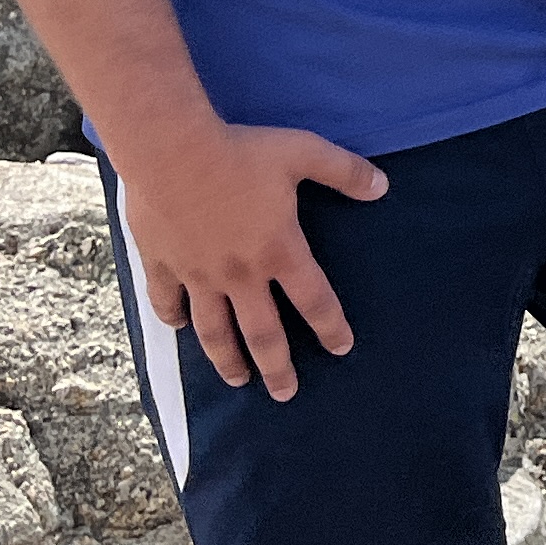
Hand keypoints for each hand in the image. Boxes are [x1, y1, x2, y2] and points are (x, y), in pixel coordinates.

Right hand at [121, 119, 387, 400]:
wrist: (171, 151)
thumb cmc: (242, 152)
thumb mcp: (304, 153)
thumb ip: (345, 172)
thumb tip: (383, 187)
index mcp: (279, 251)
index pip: (314, 299)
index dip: (330, 326)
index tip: (341, 349)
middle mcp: (240, 274)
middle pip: (262, 332)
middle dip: (276, 367)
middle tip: (285, 393)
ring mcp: (197, 274)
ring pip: (213, 330)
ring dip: (226, 358)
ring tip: (237, 380)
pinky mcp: (162, 264)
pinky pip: (167, 300)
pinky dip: (173, 318)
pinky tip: (179, 328)